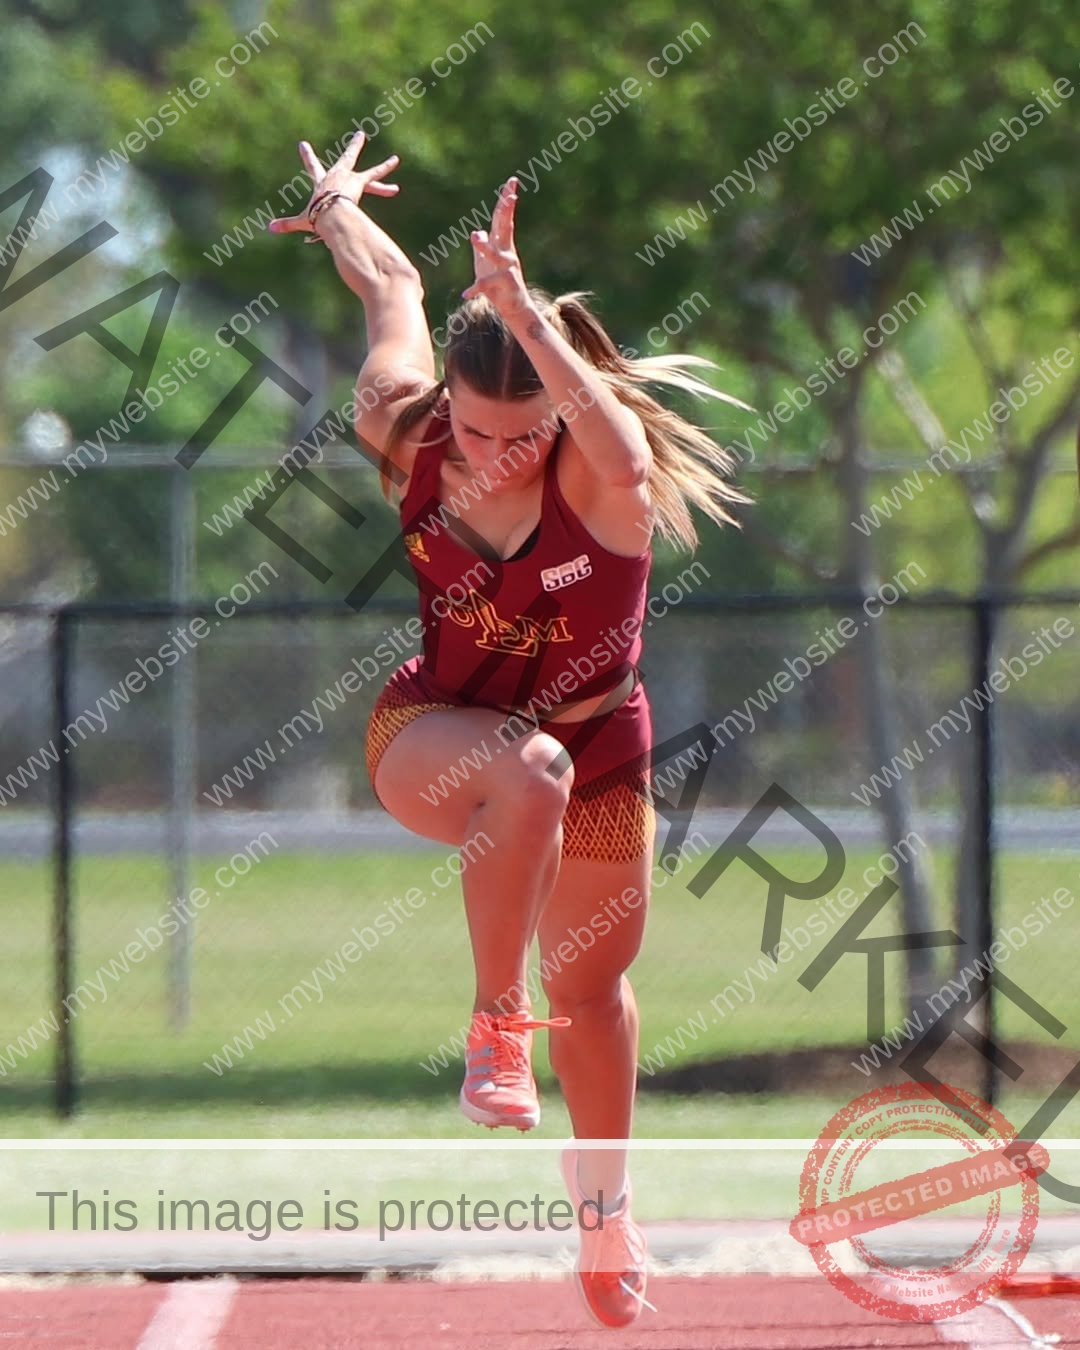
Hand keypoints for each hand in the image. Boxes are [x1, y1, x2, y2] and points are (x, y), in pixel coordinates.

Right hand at [268, 129, 399, 234]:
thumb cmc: (318, 217)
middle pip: (346, 158)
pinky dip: (385, 185)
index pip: (312, 166)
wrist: (331, 213)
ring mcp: (349, 178)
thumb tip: (269, 229)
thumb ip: (288, 224)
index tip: (303, 144)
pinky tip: (395, 187)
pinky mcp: (359, 183)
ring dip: (383, 167)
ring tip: (396, 160)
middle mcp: (337, 175)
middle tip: (362, 134)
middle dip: (354, 146)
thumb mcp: (303, 220)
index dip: (308, 157)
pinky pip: (376, 180)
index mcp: (322, 182)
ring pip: (369, 172)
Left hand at [462, 178, 529, 315]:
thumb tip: (478, 231)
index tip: (512, 182)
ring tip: (473, 237)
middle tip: (511, 194)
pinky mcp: (502, 286)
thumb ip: (483, 245)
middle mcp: (506, 253)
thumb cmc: (499, 285)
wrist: (514, 309)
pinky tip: (466, 293)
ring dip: (484, 247)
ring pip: (495, 255)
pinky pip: (486, 285)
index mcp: (502, 245)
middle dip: (506, 211)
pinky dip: (475, 289)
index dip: (506, 200)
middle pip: (505, 227)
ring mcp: (506, 269)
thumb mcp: (486, 262)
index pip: (503, 218)